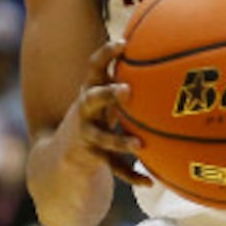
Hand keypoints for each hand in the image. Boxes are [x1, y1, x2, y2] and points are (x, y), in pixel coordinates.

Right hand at [56, 42, 145, 184]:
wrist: (61, 155)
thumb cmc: (96, 116)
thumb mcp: (105, 96)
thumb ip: (124, 78)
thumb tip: (164, 55)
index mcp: (91, 92)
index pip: (94, 67)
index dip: (106, 54)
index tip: (123, 43)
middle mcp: (86, 111)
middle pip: (93, 99)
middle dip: (108, 94)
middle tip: (126, 90)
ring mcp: (87, 134)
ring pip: (103, 138)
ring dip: (120, 141)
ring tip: (139, 145)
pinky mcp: (93, 156)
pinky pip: (114, 166)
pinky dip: (132, 174)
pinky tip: (149, 182)